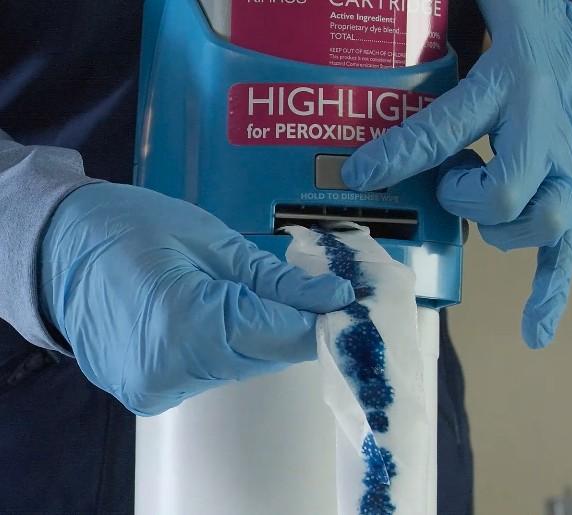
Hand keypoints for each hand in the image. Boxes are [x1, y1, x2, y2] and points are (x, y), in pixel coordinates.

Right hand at [39, 183, 354, 415]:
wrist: (62, 248)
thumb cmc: (134, 225)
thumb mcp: (214, 240)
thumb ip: (277, 281)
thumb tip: (335, 299)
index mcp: (185, 325)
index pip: (279, 334)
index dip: (320, 320)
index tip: (353, 304)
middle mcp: (172, 372)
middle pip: (264, 355)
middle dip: (296, 326)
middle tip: (321, 295)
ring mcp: (157, 389)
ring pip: (242, 364)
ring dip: (264, 335)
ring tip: (269, 299)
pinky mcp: (151, 392)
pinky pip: (214, 369)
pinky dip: (234, 344)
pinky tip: (233, 314)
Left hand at [342, 0, 571, 348]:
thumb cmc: (550, 38)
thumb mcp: (508, 8)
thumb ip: (454, 9)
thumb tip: (392, 10)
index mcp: (515, 84)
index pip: (449, 126)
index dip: (402, 154)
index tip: (361, 172)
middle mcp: (546, 136)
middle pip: (504, 191)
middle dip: (464, 198)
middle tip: (447, 184)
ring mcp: (568, 176)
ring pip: (538, 224)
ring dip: (498, 229)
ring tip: (476, 208)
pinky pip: (566, 254)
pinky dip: (549, 294)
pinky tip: (533, 331)